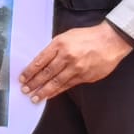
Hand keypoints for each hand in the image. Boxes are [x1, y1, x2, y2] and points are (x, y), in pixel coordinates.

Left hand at [19, 23, 133, 100]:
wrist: (111, 41)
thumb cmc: (89, 37)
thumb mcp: (67, 36)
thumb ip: (54, 48)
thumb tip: (41, 62)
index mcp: (60, 44)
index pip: (40, 60)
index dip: (30, 71)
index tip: (22, 78)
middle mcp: (67, 56)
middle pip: (46, 73)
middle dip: (33, 83)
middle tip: (24, 90)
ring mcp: (76, 68)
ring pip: (56, 82)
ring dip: (43, 91)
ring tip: (34, 97)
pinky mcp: (84, 76)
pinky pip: (67, 85)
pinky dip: (57, 91)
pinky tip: (50, 95)